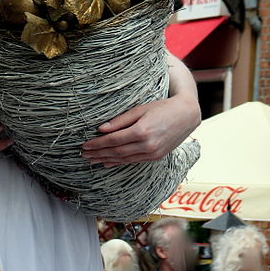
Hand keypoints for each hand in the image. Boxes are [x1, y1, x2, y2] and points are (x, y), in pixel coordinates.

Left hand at [82, 54, 199, 165]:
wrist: (186, 115)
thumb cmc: (162, 107)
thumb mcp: (140, 109)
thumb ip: (120, 120)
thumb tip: (101, 129)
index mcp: (142, 131)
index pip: (113, 140)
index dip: (97, 143)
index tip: (85, 145)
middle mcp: (147, 145)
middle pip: (116, 152)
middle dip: (99, 153)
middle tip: (84, 155)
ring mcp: (152, 153)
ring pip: (124, 159)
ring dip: (106, 160)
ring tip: (93, 160)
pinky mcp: (156, 157)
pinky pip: (133, 161)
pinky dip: (119, 163)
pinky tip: (108, 163)